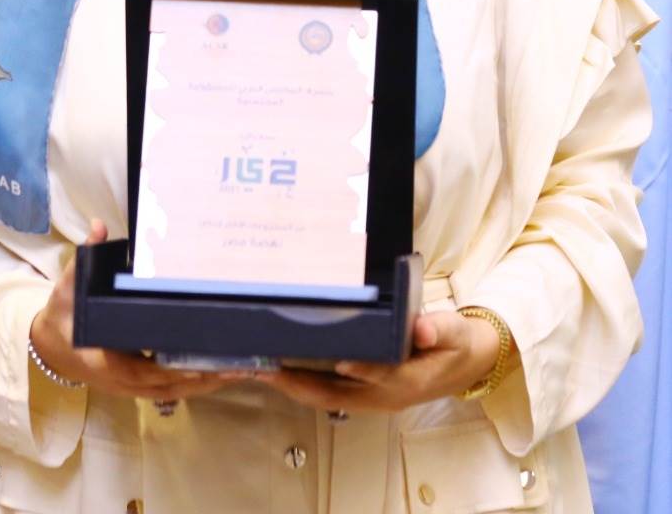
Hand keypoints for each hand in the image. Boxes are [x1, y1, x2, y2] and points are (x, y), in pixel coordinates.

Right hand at [29, 220, 226, 400]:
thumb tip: (99, 227)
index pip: (143, 371)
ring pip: (173, 391)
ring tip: (238, 369)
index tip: (200, 365)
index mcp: (104, 361)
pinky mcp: (136, 386)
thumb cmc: (63, 315)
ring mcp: (129, 387)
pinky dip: (193, 384)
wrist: (49, 346)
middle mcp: (120, 381)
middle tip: (238, 365)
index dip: (172, 371)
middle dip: (203, 379)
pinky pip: (169, 389)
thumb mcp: (68, 285)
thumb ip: (86, 257)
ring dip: (204, 384)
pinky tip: (217, 373)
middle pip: (168, 387)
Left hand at [255, 311, 506, 413]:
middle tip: (267, 366)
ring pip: (327, 397)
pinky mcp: (365, 392)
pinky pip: (329, 393)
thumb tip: (422, 329)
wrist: (464, 363)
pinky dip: (304, 383)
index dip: (360, 368)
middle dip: (299, 383)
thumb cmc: (455, 343)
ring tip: (262, 368)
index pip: (380, 374)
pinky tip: (283, 369)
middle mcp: (384, 395)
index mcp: (408, 379)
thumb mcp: (453, 331)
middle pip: (336, 394)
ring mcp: (372, 397)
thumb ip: (438, 329)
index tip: (337, 359)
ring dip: (294, 385)